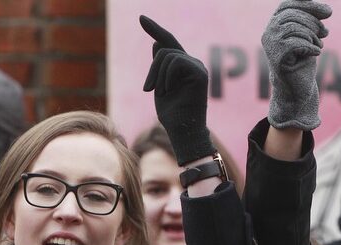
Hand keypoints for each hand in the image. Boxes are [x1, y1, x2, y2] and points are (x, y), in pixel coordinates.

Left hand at [140, 15, 214, 164]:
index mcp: (184, 67)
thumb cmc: (171, 114)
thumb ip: (159, 66)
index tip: (141, 18)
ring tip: (159, 93)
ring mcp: (198, 67)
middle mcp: (193, 64)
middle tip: (148, 89)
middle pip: (165, 48)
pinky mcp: (200, 72)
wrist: (182, 130)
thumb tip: (156, 44)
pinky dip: (166, 76)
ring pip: (167, 55)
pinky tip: (168, 90)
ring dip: (157, 75)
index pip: (168, 42)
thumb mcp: (159, 85)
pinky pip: (175, 61)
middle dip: (152, 69)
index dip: (155, 29)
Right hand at [262, 0, 331, 129]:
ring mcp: (270, 45)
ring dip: (312, 36)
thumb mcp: (309, 37)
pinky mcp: (276, 58)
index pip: (287, 4)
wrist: (297, 89)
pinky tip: (316, 53)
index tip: (329, 12)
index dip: (309, 5)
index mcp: (274, 24)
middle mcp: (268, 32)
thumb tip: (327, 9)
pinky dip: (310, 47)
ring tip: (318, 45)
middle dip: (313, 22)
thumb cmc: (302, 62)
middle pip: (292, 15)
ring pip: (294, 28)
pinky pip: (296, 43)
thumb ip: (312, 22)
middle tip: (325, 33)